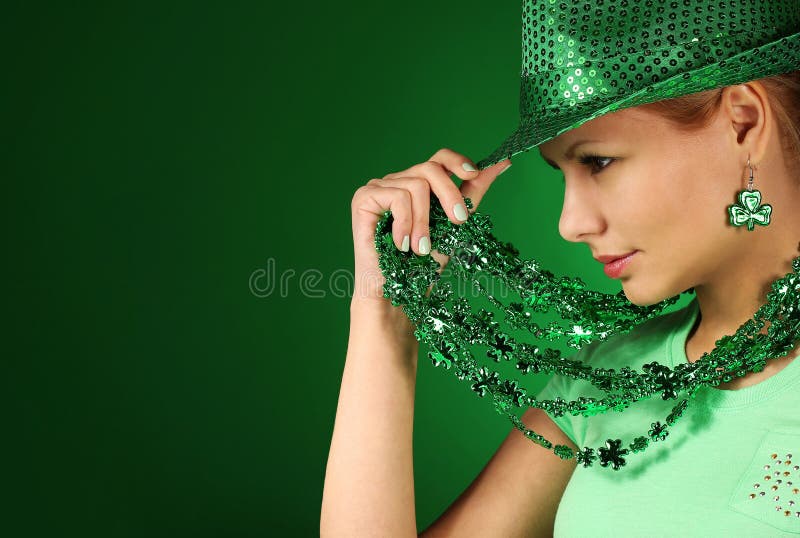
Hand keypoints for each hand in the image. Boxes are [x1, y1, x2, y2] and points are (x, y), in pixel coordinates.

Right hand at [350, 147, 511, 303]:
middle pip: (430, 167)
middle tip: (458, 222)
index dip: (457, 161)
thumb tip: (502, 163)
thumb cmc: (424, 265)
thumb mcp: (455, 225)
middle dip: (449, 194)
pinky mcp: (363, 198)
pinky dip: (405, 222)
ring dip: (424, 221)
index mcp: (417, 185)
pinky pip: (396, 195)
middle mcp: (396, 182)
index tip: (473, 175)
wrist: (399, 293)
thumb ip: (472, 194)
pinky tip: (401, 244)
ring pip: (415, 184)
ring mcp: (378, 188)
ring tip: (421, 248)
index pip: (438, 158)